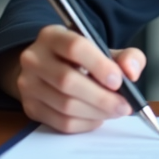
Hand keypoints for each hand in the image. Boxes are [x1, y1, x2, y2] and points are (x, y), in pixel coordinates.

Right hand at [0, 24, 147, 133]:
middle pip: (68, 81)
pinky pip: (61, 122)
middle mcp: (34, 58)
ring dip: (97, 112)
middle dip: (102, 97)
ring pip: (65, 105)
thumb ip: (126, 56)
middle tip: (124, 105)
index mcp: (52, 36)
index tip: (118, 81)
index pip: (75, 47)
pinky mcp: (30, 107)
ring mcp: (28, 84)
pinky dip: (85, 123)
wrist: (47, 68)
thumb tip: (131, 72)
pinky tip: (98, 117)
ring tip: (115, 111)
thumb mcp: (104, 49)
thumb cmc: (81, 59)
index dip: (99, 65)